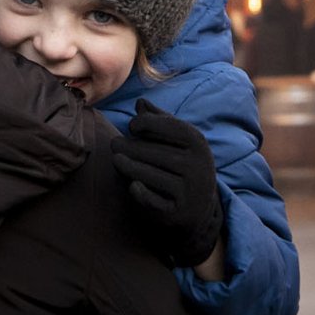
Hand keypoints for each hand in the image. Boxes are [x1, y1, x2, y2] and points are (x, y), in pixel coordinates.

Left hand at [112, 98, 223, 267]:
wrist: (201, 208)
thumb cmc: (184, 165)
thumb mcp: (179, 141)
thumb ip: (160, 120)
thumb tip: (140, 102)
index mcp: (198, 143)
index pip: (170, 127)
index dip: (146, 123)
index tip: (132, 126)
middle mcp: (197, 166)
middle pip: (156, 152)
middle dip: (131, 147)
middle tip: (114, 144)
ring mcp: (188, 190)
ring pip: (151, 175)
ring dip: (129, 166)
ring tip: (116, 160)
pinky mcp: (177, 211)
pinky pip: (152, 199)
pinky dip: (140, 192)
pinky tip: (132, 185)